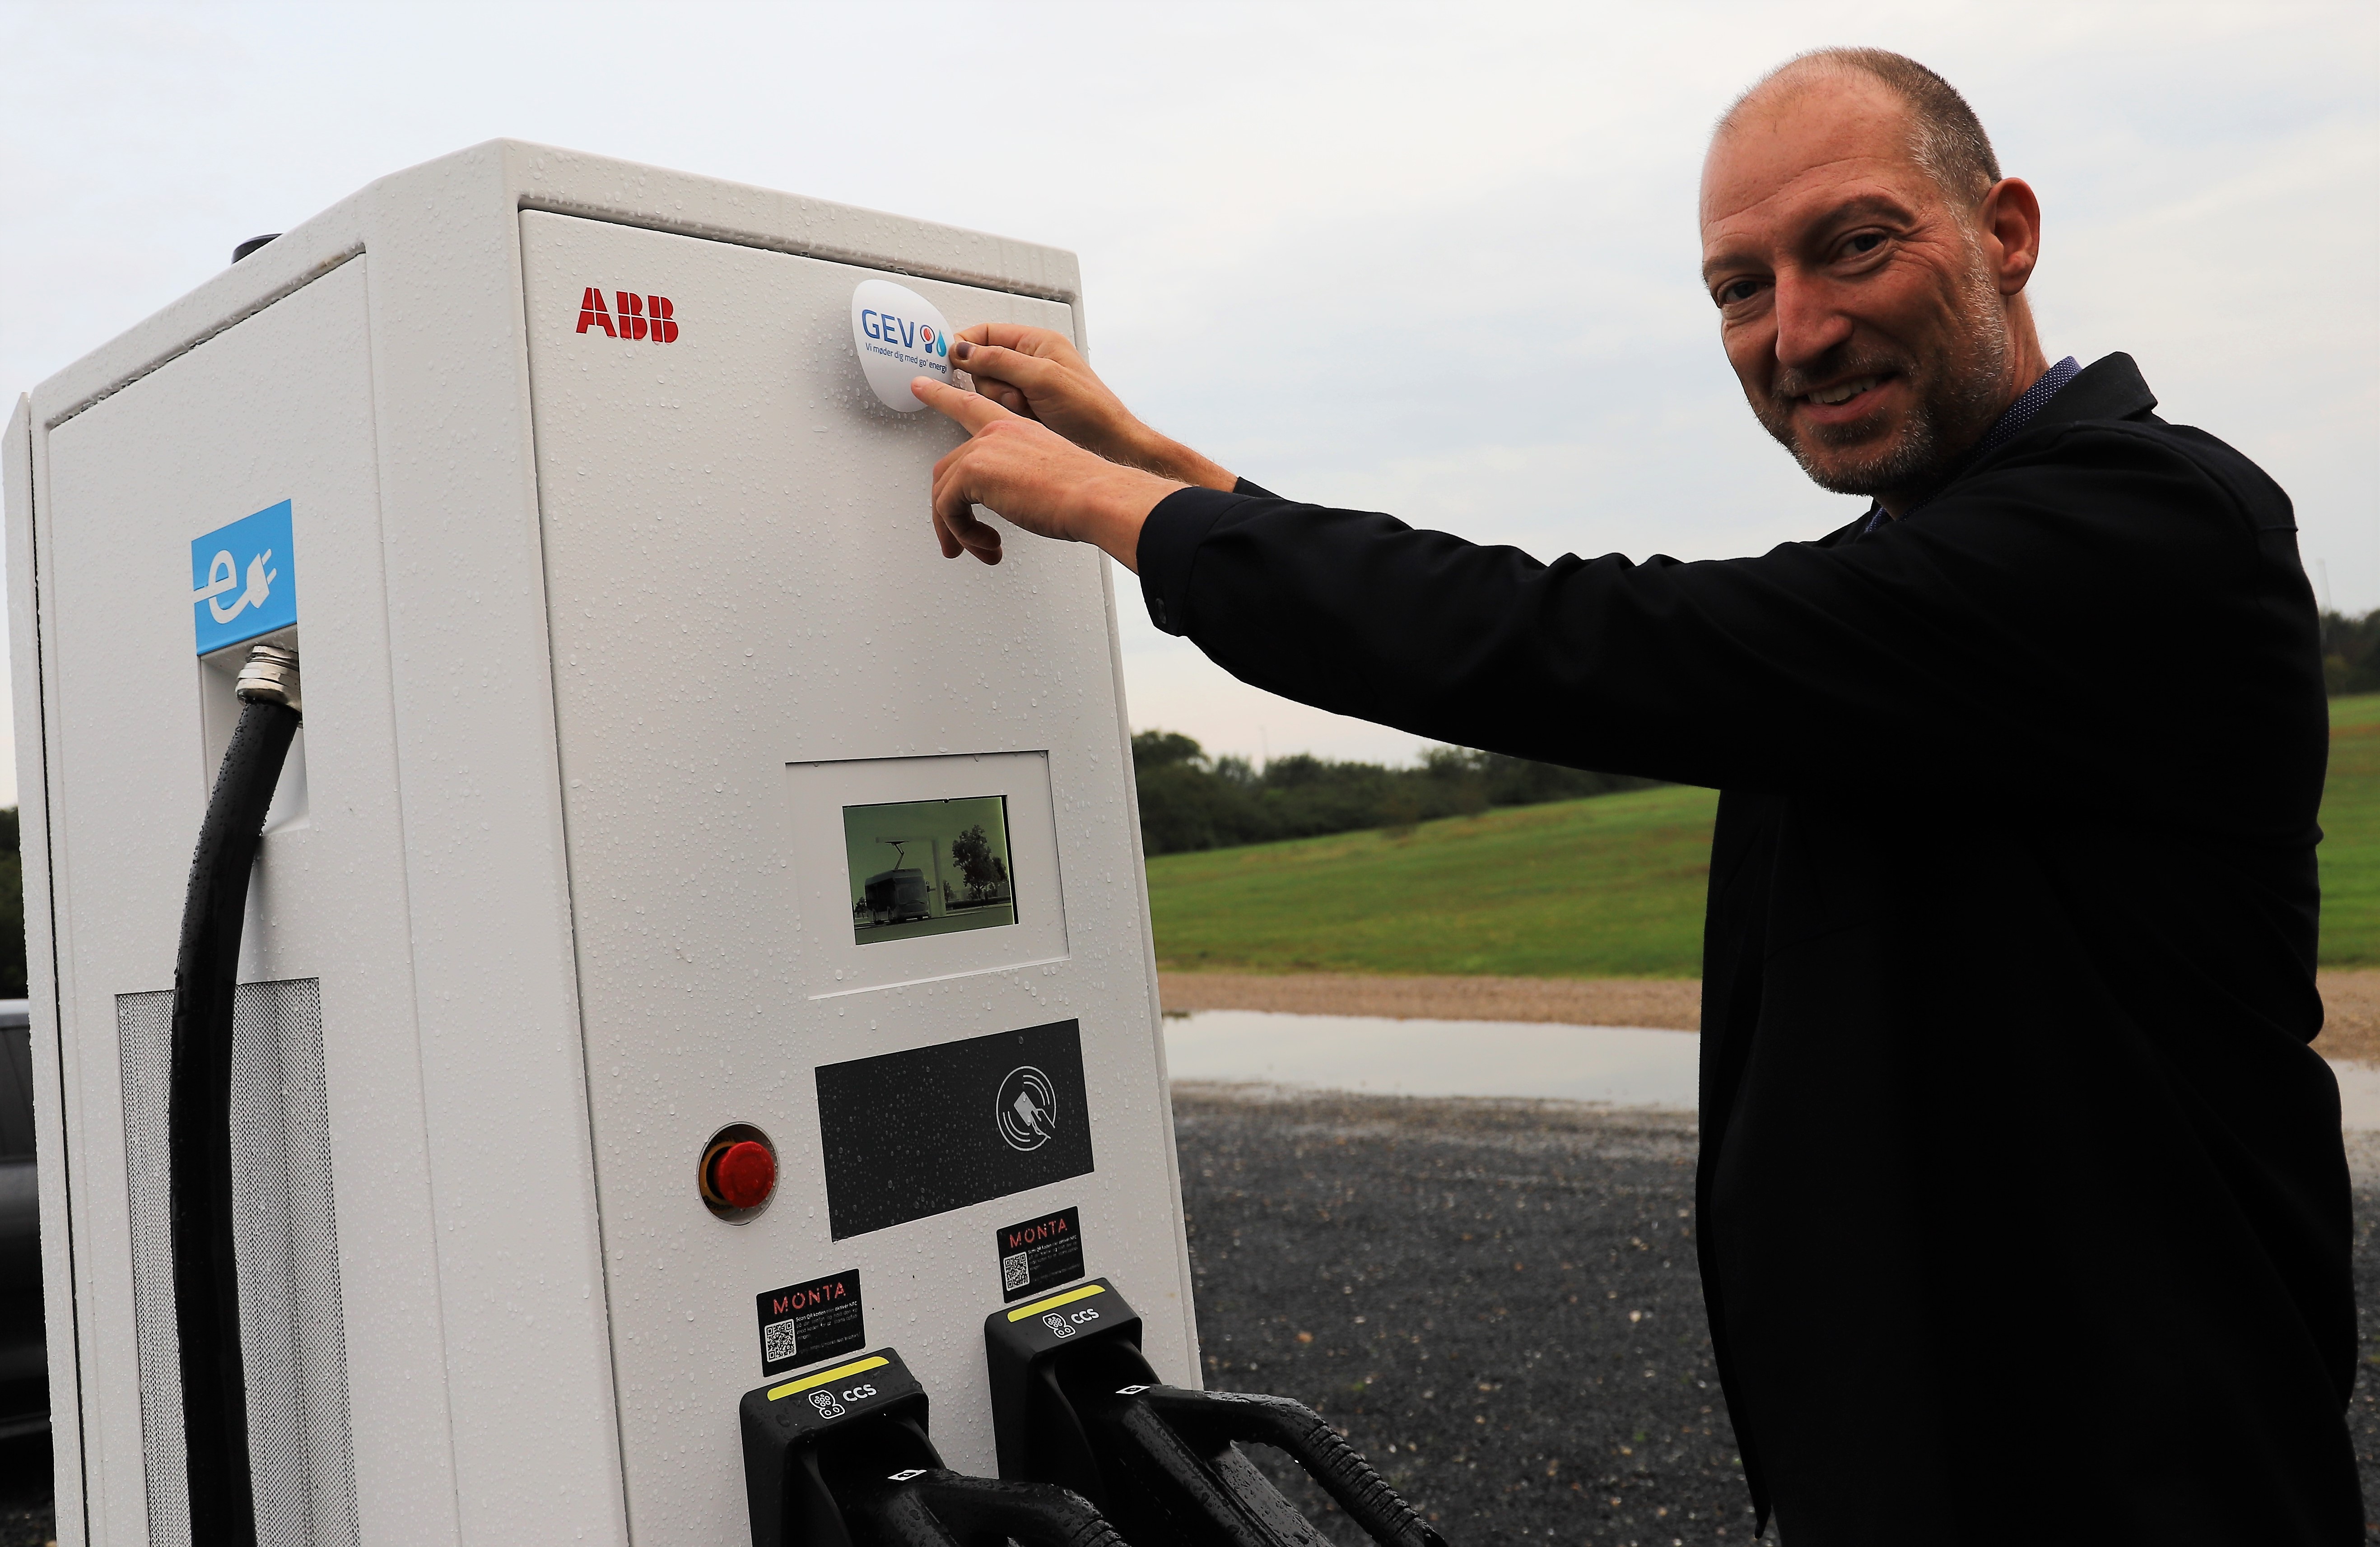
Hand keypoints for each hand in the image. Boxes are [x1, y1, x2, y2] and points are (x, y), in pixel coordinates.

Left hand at [916, 378, 1182, 569]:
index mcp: (1015, 427)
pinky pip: (947, 509)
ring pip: (944, 492)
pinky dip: (962, 533)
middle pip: (949, 468)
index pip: (970, 406)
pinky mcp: (973, 472)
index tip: (921, 386)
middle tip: (963, 538)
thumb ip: (1020, 477)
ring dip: (958, 528)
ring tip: (981, 548)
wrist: (1097, 497)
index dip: (942, 396)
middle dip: (950, 510)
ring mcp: (982, 449)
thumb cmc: (1086, 492)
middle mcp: (995, 432)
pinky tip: (988, 544)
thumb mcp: (1048, 474)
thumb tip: (1015, 501)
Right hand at [951, 324, 1236, 491]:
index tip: (951, 360)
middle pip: (983, 366)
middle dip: (994, 383)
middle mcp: (1031, 362)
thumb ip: (1000, 361)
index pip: (986, 333)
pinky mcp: (1027, 414)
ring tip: (1029, 410)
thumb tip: (962, 350)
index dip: (965, 345)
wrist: (1113, 448)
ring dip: (1003, 403)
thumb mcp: (1042, 378)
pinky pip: (999, 412)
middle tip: (1017, 395)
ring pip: (988, 392)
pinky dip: (1009, 418)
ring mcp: (1028, 389)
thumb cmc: (1091, 411)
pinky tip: (1028, 422)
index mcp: (1038, 342)